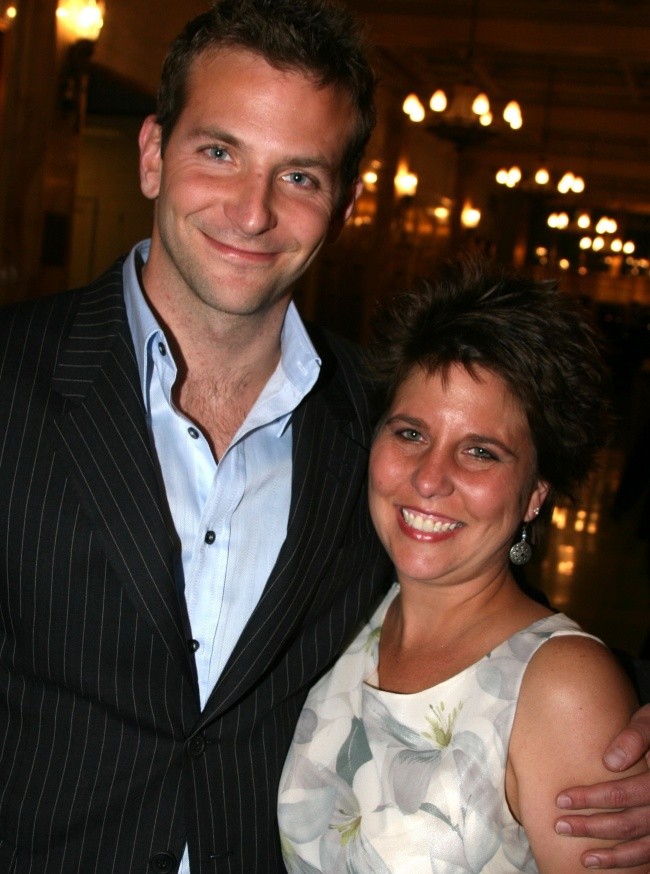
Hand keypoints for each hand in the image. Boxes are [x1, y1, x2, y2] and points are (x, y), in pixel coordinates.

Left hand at [555, 704, 649, 868]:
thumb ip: (635, 737)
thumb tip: (610, 762)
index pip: (623, 794)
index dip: (590, 798)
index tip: (560, 799)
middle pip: (629, 823)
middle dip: (591, 827)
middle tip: (559, 825)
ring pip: (643, 847)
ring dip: (612, 856)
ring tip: (584, 858)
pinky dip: (630, 862)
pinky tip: (607, 862)